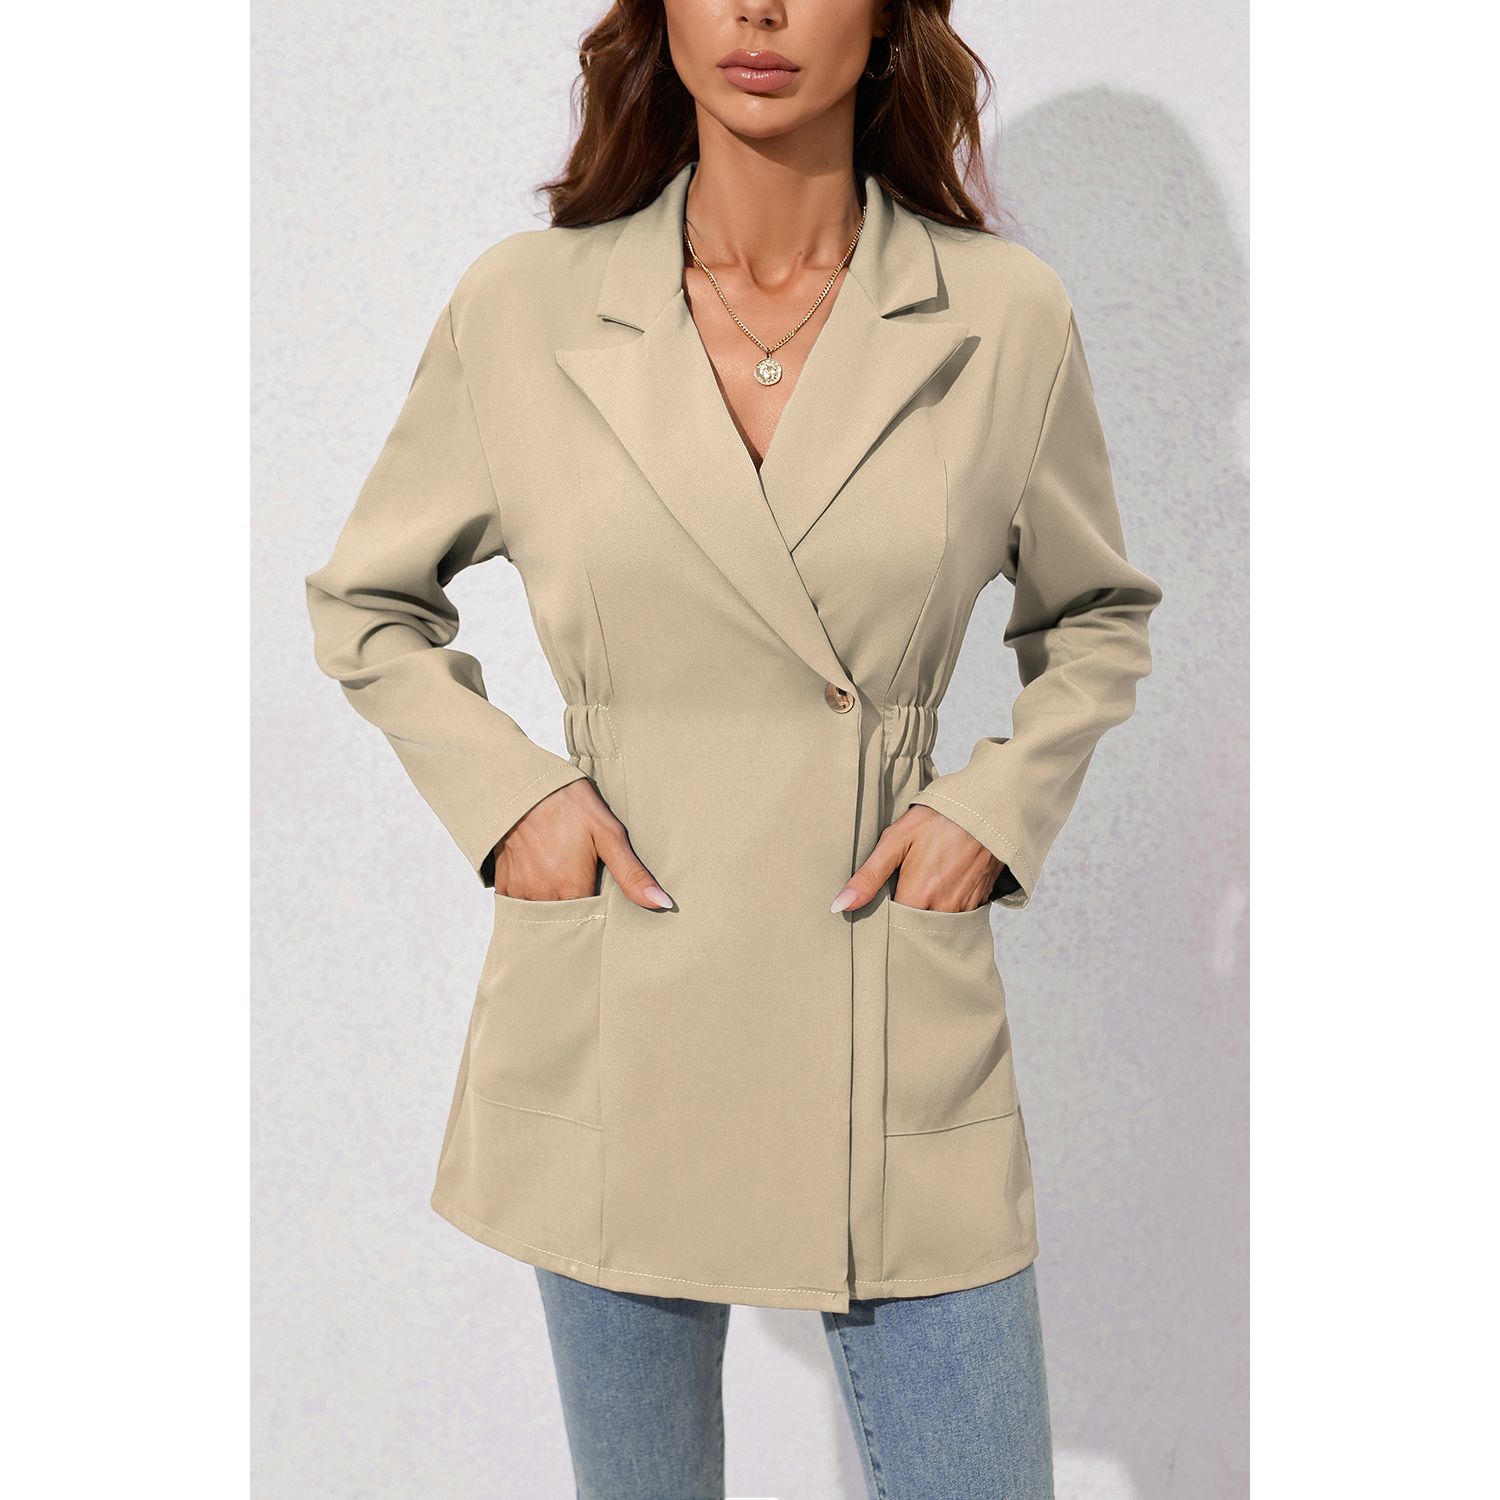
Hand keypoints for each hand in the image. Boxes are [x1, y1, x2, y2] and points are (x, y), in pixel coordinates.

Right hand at [490, 780, 673, 910]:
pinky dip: (532, 901)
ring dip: (554, 910)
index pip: (591, 924)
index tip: (606, 907)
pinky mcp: (504, 885)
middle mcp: (544, 897)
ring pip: (543, 917)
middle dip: (577, 919)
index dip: (601, 919)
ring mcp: (521, 892)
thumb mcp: (609, 835)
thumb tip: (662, 903)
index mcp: (573, 889)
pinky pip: (519, 908)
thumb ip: (633, 874)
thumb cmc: (571, 805)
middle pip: (566, 923)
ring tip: (564, 886)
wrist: (525, 785)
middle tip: (584, 891)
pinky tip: (542, 884)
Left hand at [830, 805, 1002, 914]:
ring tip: (919, 891)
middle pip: (914, 929)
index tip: (874, 910)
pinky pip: (957, 917)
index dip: (880, 920)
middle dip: (903, 921)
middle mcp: (943, 907)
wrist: (986, 808)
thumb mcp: (896, 839)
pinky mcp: (979, 901)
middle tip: (896, 897)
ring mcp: (964, 907)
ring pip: (936, 926)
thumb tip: (840, 905)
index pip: (891, 927)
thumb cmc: (939, 818)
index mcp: (919, 894)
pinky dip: (945, 909)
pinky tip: (939, 889)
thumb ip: (869, 876)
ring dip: (925, 915)